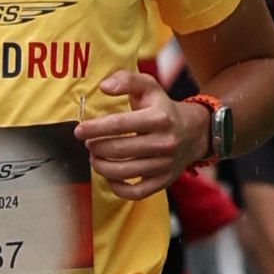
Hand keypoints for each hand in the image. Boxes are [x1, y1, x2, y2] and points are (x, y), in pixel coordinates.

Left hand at [78, 52, 199, 198]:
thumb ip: (127, 80)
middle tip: (88, 144)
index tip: (80, 130)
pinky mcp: (164, 181)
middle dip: (97, 148)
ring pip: (124, 172)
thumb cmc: (163, 108)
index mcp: (159, 117)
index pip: (120, 124)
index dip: (95, 128)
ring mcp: (164, 164)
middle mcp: (164, 142)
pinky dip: (118, 188)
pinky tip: (109, 176)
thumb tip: (104, 87)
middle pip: (119, 150)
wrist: (194, 132)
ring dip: (102, 167)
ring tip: (95, 158)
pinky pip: (136, 193)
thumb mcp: (149, 87)